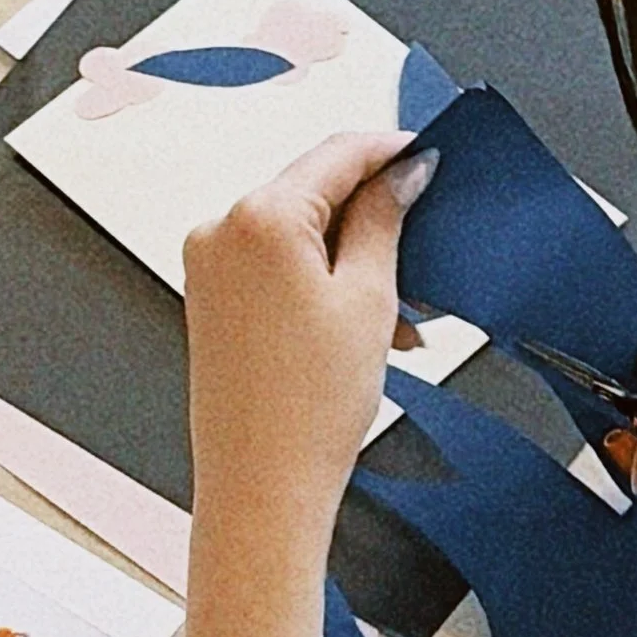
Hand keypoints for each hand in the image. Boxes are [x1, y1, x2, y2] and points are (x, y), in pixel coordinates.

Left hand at [183, 129, 418, 543]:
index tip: (427, 155)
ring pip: (298, 234)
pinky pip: (275, 266)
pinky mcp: (210, 299)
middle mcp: (220, 232)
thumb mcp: (369, 297)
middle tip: (424, 245)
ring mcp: (208, 267)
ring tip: (399, 313)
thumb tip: (400, 175)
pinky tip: (362, 322)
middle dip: (373, 218)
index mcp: (258, 218)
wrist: (262, 486)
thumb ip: (384, 219)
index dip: (391, 150)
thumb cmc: (306, 410)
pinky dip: (320, 281)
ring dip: (353, 258)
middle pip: (313, 192)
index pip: (336, 152)